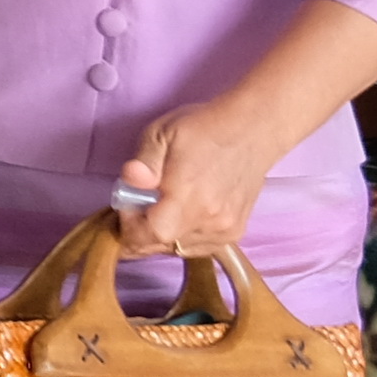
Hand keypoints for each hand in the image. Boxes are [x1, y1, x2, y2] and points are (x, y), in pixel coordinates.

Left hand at [109, 94, 308, 259]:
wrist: (253, 129)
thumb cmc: (203, 128)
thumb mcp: (162, 133)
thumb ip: (144, 161)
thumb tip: (131, 180)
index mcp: (189, 198)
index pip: (151, 236)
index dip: (130, 228)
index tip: (123, 208)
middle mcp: (210, 221)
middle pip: (163, 246)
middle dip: (140, 233)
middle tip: (134, 208)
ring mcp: (225, 229)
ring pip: (180, 249)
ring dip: (161, 236)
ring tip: (158, 208)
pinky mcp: (235, 231)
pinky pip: (199, 247)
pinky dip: (183, 237)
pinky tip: (180, 215)